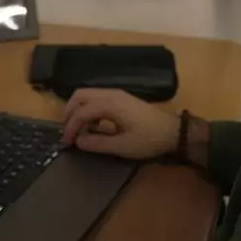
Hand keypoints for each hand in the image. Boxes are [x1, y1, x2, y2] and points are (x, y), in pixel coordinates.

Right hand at [62, 88, 179, 159]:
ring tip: (80, 130)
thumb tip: (78, 142)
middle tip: (69, 132)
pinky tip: (94, 125)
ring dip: (79, 110)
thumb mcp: (122, 147)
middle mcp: (111, 94)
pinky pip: (97, 98)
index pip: (81, 111)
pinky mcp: (121, 98)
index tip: (68, 143)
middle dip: (70, 113)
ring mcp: (116, 94)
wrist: (173, 131)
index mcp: (110, 104)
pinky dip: (89, 109)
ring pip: (88, 95)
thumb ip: (98, 144)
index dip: (71, 127)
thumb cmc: (149, 139)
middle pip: (80, 95)